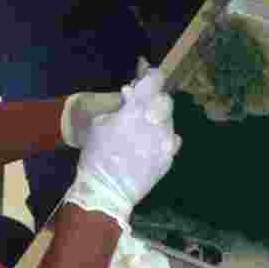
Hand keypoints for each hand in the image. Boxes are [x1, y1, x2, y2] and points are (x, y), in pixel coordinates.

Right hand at [62, 68, 179, 231]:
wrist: (107, 191)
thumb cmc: (97, 155)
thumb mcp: (100, 123)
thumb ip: (120, 106)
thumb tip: (131, 93)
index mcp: (138, 109)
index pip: (155, 80)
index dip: (150, 75)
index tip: (144, 76)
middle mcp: (158, 122)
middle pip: (165, 99)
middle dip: (153, 99)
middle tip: (140, 107)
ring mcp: (167, 141)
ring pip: (169, 120)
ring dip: (157, 120)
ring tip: (142, 129)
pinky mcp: (170, 158)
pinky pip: (171, 140)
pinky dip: (162, 138)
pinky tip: (149, 144)